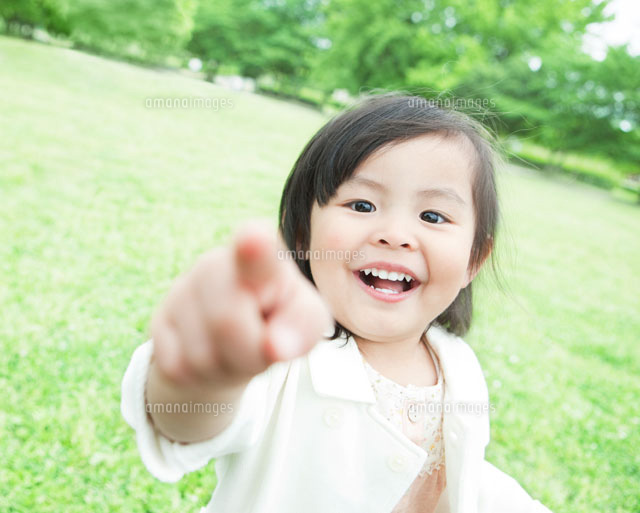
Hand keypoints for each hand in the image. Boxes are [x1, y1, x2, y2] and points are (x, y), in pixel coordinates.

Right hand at [150, 220, 333, 385]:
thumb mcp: (304, 321)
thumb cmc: (278, 323)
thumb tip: (275, 348)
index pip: (256, 251)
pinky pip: (178, 366)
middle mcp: (215, 264)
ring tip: (236, 351)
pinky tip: (212, 356)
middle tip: (263, 348)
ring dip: (226, 366)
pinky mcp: (159, 321)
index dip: (254, 247)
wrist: (234, 344)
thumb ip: (301, 327)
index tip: (254, 239)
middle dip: (248, 353)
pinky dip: (201, 376)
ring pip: (200, 353)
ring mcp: (182, 290)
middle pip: (226, 322)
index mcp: (263, 258)